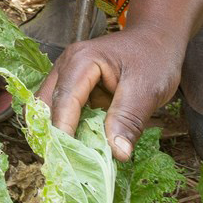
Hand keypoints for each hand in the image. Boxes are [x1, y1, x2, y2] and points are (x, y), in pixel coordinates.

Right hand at [36, 26, 183, 158]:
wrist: (157, 39)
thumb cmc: (153, 59)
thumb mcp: (147, 90)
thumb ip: (129, 120)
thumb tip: (117, 154)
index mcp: (81, 62)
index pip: (64, 101)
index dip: (64, 131)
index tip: (69, 160)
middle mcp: (66, 67)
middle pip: (45, 105)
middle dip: (52, 134)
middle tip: (65, 163)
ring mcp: (67, 76)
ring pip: (49, 109)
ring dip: (59, 133)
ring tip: (72, 159)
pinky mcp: (74, 88)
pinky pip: (64, 111)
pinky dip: (70, 129)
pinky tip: (81, 147)